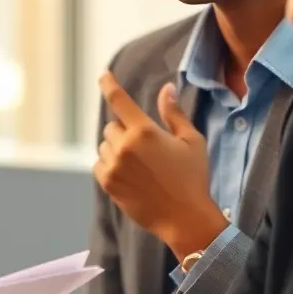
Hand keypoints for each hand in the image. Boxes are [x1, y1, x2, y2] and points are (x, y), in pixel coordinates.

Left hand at [95, 72, 227, 259]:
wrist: (185, 219)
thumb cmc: (193, 178)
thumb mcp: (191, 141)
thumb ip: (173, 113)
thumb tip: (166, 88)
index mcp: (145, 132)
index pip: (119, 100)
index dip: (109, 84)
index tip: (102, 75)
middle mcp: (125, 146)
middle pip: (112, 126)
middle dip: (125, 131)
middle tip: (146, 148)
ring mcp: (114, 166)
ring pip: (104, 145)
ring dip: (116, 148)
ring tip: (141, 165)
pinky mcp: (108, 184)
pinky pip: (99, 164)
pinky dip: (109, 165)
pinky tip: (130, 175)